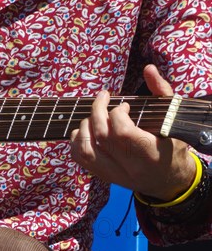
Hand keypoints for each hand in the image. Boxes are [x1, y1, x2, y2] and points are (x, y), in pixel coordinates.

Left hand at [69, 65, 194, 200]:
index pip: (122, 132)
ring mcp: (113, 174)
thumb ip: (162, 93)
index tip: (124, 106)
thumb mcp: (173, 120)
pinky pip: (80, 158)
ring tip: (93, 116)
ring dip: (84, 126)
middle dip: (97, 111)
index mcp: (150, 154)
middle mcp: (129, 167)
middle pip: (101, 137)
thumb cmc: (173, 146)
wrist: (169, 180)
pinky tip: (85, 129)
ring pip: (86, 149)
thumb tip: (148, 69)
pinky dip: (76, 141)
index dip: (117, 113)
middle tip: (103, 98)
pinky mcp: (102, 175)